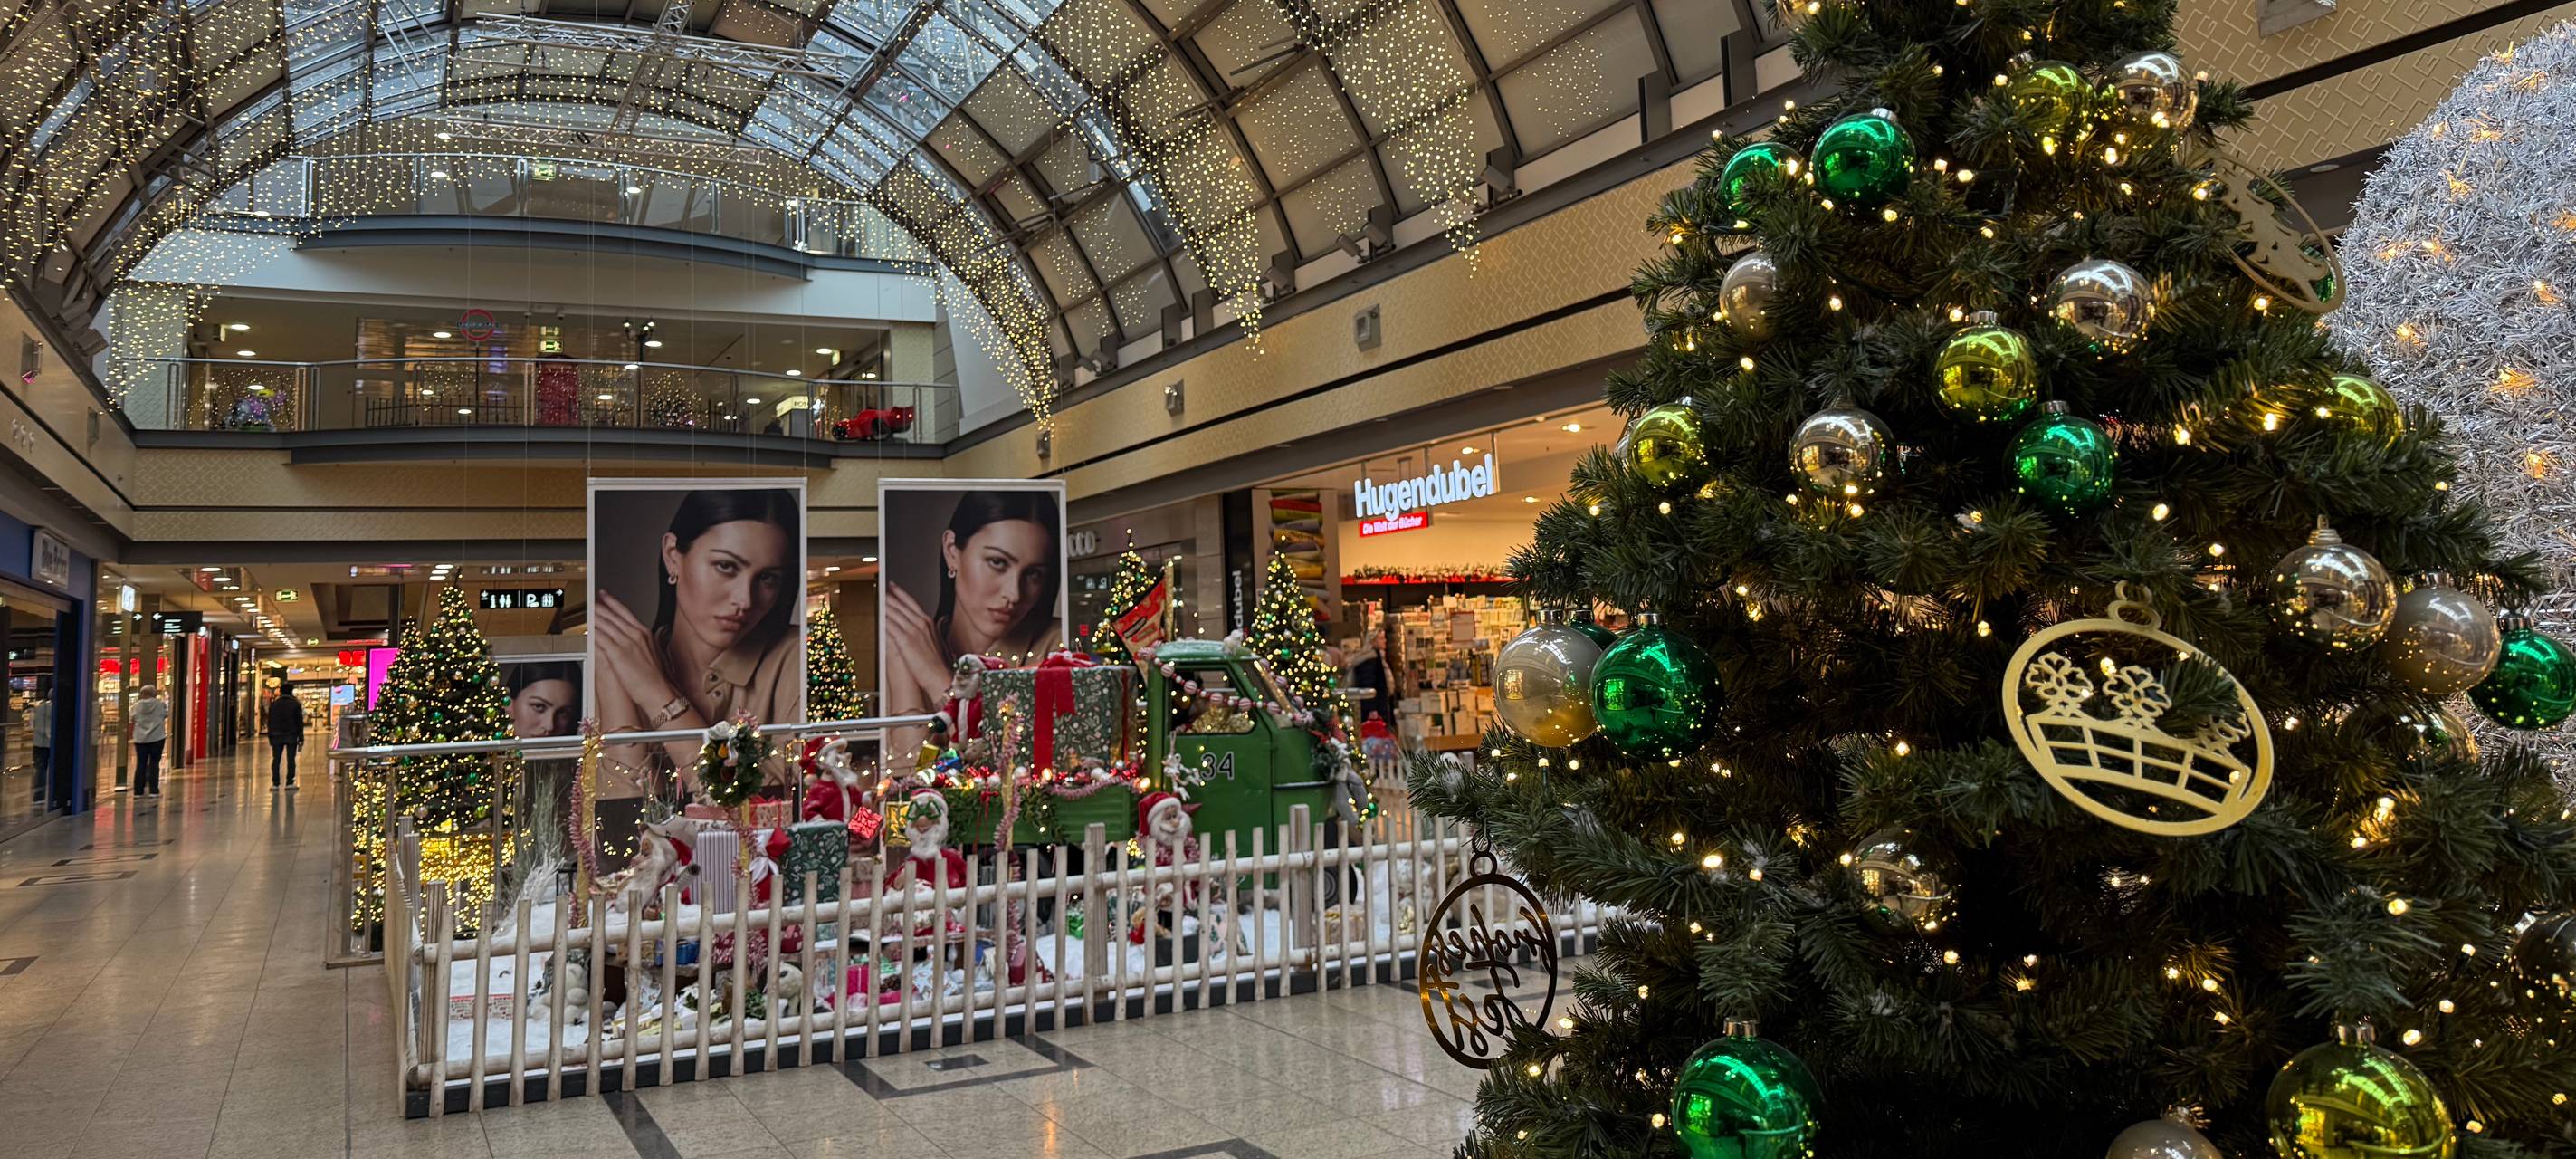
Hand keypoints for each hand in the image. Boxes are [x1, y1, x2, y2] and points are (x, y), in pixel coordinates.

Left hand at [592, 591, 678, 718]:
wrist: (659, 691)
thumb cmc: (657, 678)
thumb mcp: (654, 654)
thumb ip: (645, 644)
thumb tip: (641, 641)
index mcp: (644, 633)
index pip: (625, 612)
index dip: (612, 602)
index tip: (604, 596)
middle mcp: (635, 634)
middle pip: (612, 615)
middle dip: (598, 606)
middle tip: (587, 599)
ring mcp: (626, 642)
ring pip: (605, 624)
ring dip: (592, 616)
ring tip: (582, 609)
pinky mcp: (617, 653)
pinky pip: (600, 638)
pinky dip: (591, 631)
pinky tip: (584, 627)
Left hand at [879, 585, 952, 709]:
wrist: (939, 676)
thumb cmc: (936, 664)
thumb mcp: (932, 642)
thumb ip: (923, 632)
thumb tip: (915, 628)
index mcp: (927, 622)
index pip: (911, 602)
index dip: (900, 592)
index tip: (892, 585)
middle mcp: (921, 623)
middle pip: (900, 604)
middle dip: (888, 596)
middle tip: (878, 589)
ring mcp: (913, 631)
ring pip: (893, 613)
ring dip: (882, 605)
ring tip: (873, 599)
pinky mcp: (905, 640)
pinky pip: (889, 626)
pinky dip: (881, 619)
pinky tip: (875, 616)